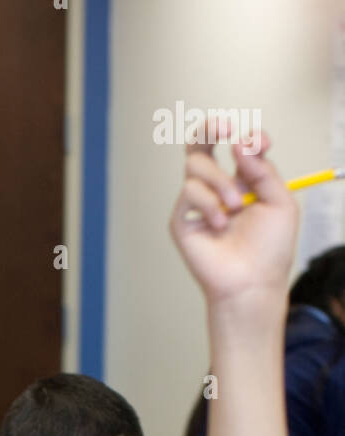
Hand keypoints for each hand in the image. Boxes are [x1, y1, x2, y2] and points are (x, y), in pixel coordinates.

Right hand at [169, 122, 297, 309]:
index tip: (262, 143)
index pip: (237, 146)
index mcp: (241, 181)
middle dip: (210, 127)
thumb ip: (262, 169)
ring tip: (236, 206)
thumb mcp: (280, 200)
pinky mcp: (181, 221)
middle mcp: (216, 188)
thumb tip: (238, 145)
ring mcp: (196, 204)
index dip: (248, 138)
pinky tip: (220, 223)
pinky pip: (188, 191)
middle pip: (201, 143)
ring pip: (196, 164)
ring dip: (220, 181)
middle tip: (226, 129)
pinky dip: (208, 203)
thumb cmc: (269, 249)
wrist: (253, 281)